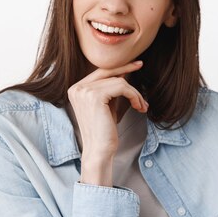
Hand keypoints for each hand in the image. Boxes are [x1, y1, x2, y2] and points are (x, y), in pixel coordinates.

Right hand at [67, 61, 148, 185]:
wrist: (99, 151)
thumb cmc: (104, 131)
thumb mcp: (106, 105)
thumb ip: (110, 88)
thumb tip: (123, 71)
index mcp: (76, 89)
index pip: (99, 71)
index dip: (118, 67)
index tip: (134, 65)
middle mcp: (77, 88)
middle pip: (107, 71)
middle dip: (126, 68)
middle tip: (140, 65)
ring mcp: (84, 91)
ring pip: (118, 80)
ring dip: (134, 93)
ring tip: (141, 105)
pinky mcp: (94, 96)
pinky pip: (122, 87)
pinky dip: (134, 96)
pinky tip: (138, 107)